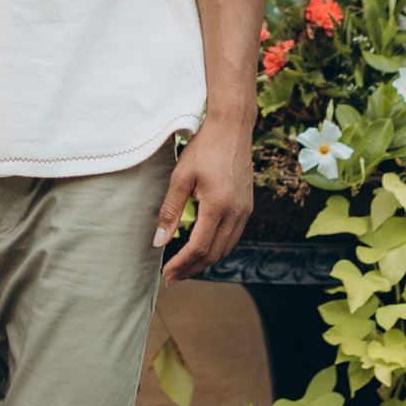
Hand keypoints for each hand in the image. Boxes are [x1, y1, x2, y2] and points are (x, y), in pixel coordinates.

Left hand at [154, 116, 253, 282]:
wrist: (232, 128)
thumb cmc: (204, 148)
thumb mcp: (180, 177)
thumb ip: (170, 211)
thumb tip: (158, 242)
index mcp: (219, 206)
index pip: (199, 247)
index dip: (181, 264)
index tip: (166, 274)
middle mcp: (236, 213)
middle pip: (214, 254)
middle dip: (192, 268)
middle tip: (172, 277)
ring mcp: (245, 211)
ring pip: (225, 248)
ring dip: (204, 261)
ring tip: (184, 266)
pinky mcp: (247, 206)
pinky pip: (232, 236)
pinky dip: (216, 247)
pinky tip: (201, 246)